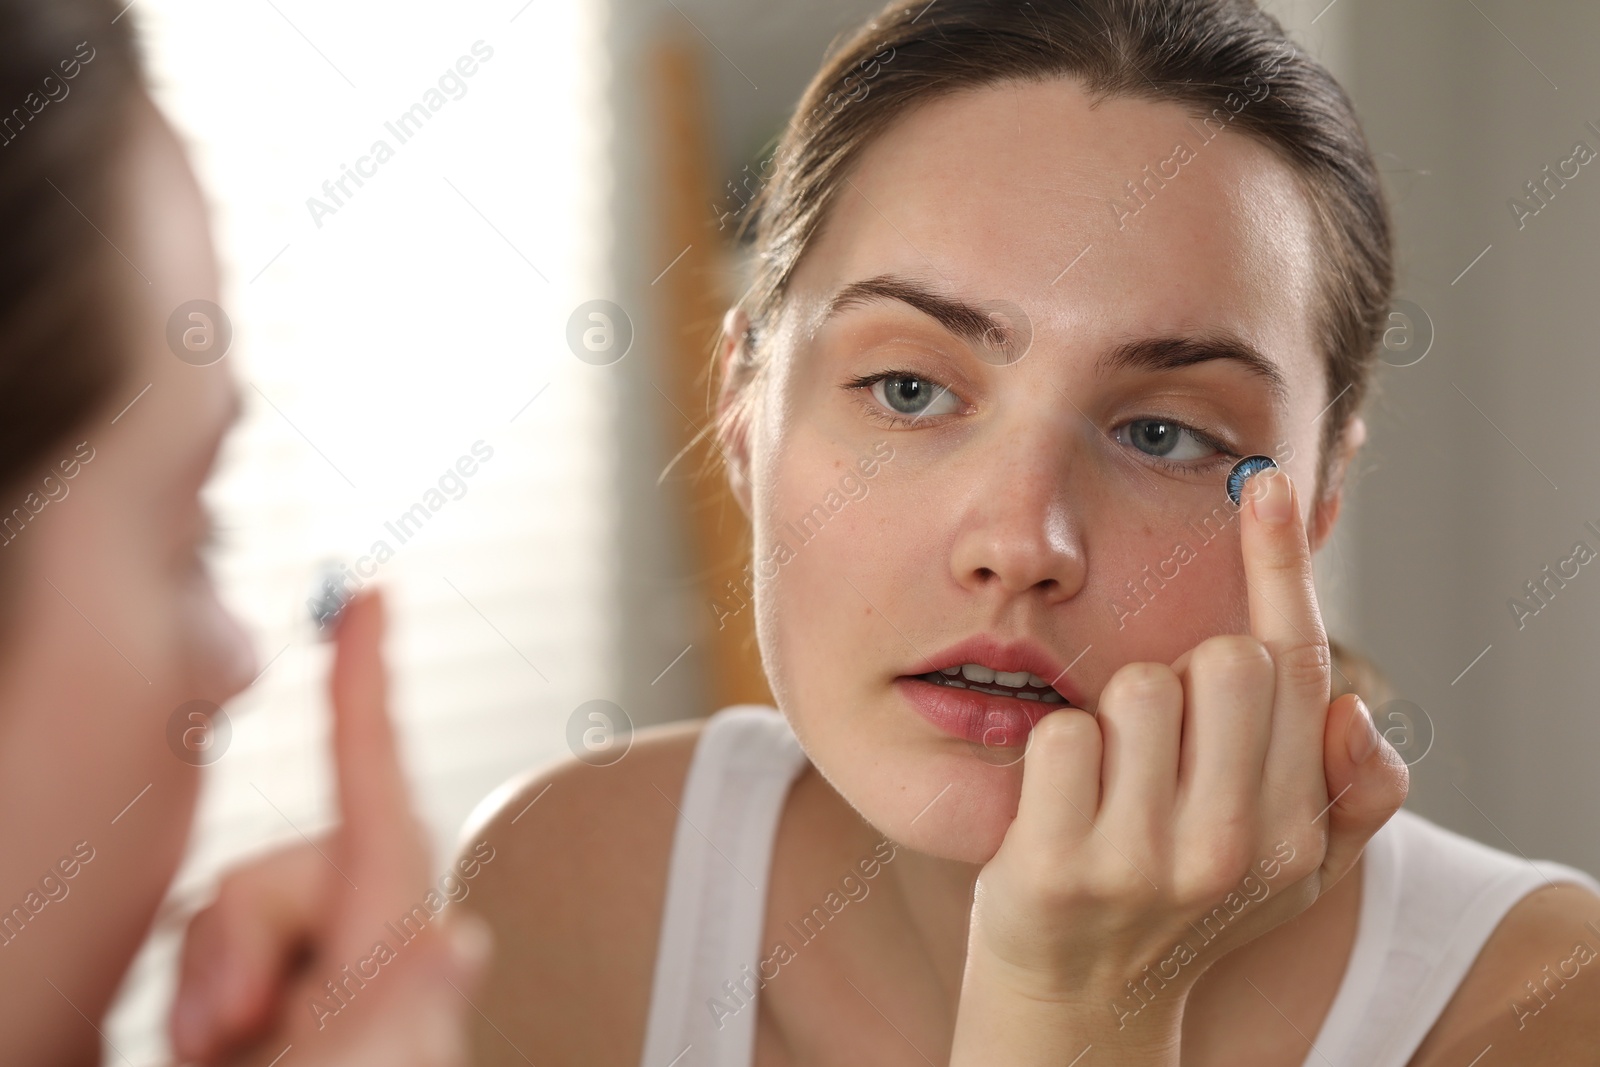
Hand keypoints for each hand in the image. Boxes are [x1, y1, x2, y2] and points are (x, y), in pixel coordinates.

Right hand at [169, 589, 491, 1065]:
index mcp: (386, 980)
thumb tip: (460, 938)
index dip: (369, 704)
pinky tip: (201, 1047)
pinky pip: (210, 968)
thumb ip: (390, 1029)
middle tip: (216, 1035)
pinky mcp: (264, 1025)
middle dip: (235, 921)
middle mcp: (360, 979)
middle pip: (287, 868)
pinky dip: (199, 991)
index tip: (369, 602)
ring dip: (205, 978)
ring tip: (213, 1057)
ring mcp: (309, 1003)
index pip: (380, 817)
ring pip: (234, 917)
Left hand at [951, 467, 1408, 1064]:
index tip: (1261, 485)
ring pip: (1137, 689)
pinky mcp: (1059, 870)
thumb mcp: (1286, 870)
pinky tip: (1055, 807)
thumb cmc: (1177, 910)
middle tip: (1155, 747)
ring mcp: (1145, 862)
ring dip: (1112, 721)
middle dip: (1181, 680)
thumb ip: (1349, 794)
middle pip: (1221, 662)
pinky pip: (1061, 736)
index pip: (1298, 671)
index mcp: (1294, 831)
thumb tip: (1354, 711)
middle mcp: (1233, 847)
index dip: (1280, 567)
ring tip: (1106, 786)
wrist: (1080, 1009)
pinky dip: (1051, 755)